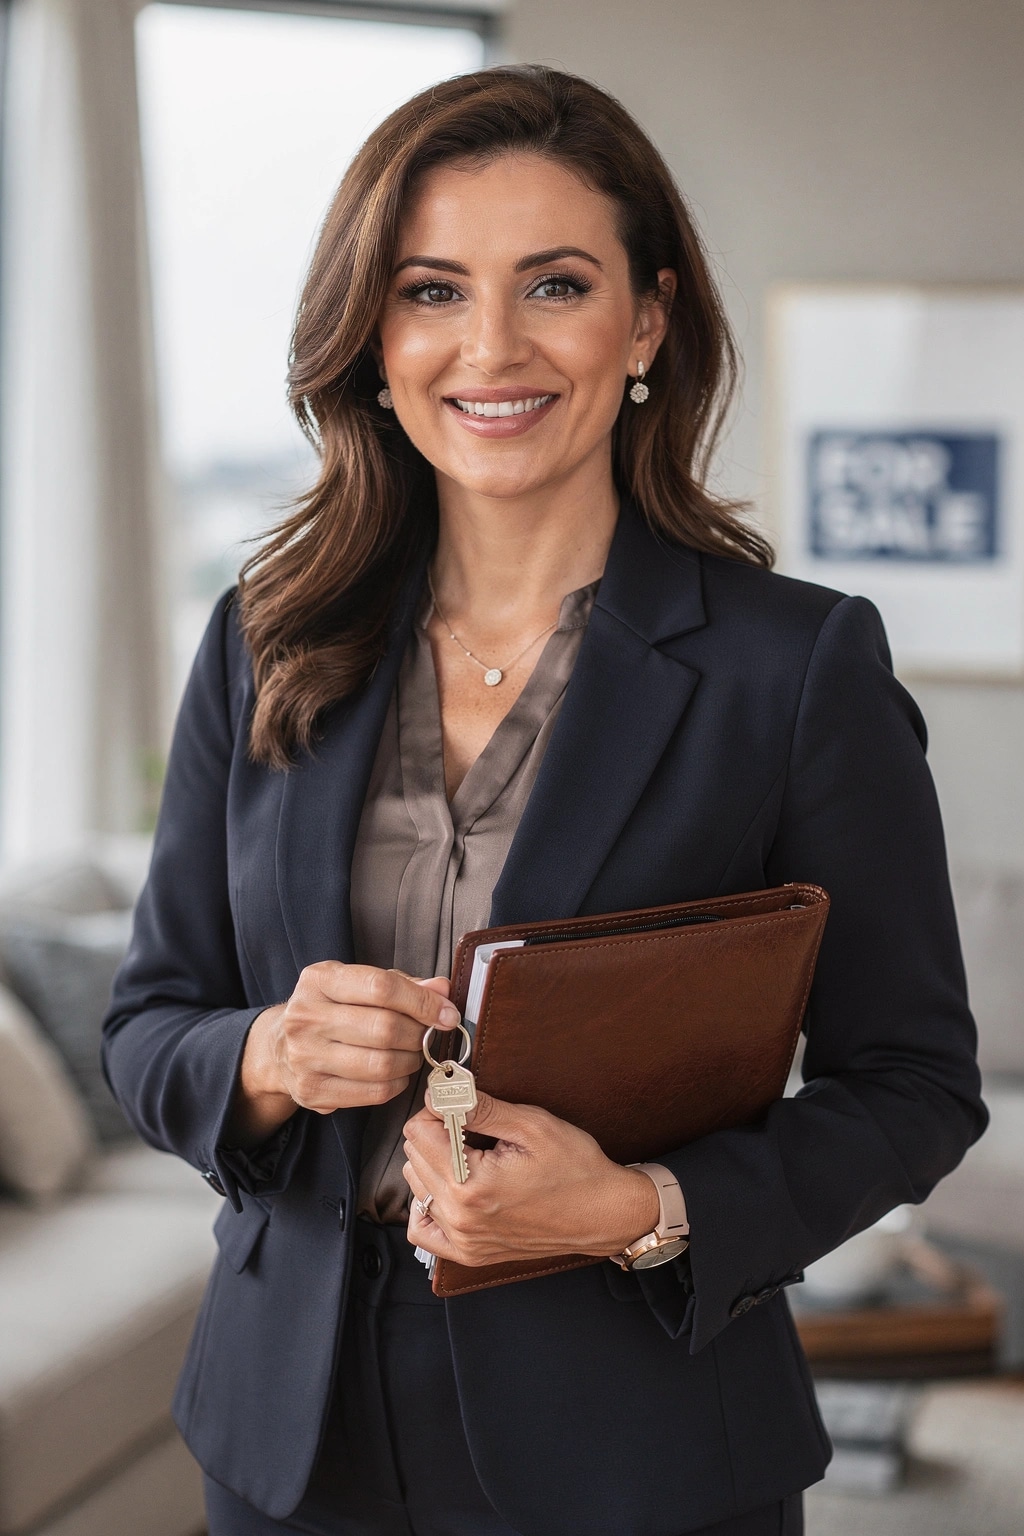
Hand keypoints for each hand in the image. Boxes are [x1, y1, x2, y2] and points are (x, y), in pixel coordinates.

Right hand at [229, 966, 457, 1144]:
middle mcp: (306, 1016)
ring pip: (382, 1064)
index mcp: (320, 979)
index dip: (423, 1001)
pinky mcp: (312, 1090)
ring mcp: (305, 1056)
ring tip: (411, 1053)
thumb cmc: (331, 1009)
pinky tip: (396, 1074)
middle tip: (427, 1035)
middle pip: (384, 1028)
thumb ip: (402, 984)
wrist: (279, 1047)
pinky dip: (396, 1084)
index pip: (381, 987)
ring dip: (410, 1061)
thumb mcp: (358, 984)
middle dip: (418, 1034)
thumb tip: (442, 988)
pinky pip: (373, 1092)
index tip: (447, 1013)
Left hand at [403, 1093, 659, 1265]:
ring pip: (416, 1186)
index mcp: (470, 1185)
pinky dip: (427, 1204)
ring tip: (470, 1156)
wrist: (603, 1212)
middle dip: (436, 1133)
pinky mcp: (469, 1252)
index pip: (418, 1131)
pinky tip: (450, 1187)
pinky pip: (422, 1229)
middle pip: (413, 1156)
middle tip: (473, 1129)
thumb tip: (438, 1094)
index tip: (462, 1106)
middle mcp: (459, 1218)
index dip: (439, 1109)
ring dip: (434, 1164)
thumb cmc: (575, 1168)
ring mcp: (463, 1240)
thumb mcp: (531, 1125)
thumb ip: (478, 1108)